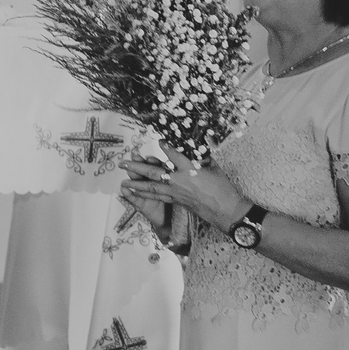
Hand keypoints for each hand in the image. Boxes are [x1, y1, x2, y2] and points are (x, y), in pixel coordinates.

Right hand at [114, 160, 172, 241]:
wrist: (172, 220)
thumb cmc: (178, 201)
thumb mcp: (180, 187)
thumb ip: (178, 174)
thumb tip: (178, 164)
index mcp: (162, 178)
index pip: (157, 167)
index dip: (153, 162)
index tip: (150, 157)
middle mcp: (152, 184)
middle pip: (145, 173)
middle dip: (140, 164)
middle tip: (134, 157)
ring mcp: (145, 194)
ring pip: (138, 184)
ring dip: (133, 176)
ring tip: (128, 168)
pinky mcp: (142, 205)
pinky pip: (135, 199)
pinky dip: (129, 194)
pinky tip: (124, 189)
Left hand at [120, 153, 250, 228]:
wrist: (226, 209)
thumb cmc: (222, 187)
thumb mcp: (213, 167)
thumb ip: (201, 155)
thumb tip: (196, 143)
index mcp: (190, 169)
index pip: (173, 154)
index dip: (165, 147)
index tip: (158, 140)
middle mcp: (179, 180)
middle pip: (154, 172)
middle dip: (136, 167)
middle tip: (122, 163)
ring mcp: (176, 192)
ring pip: (152, 187)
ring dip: (136, 183)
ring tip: (122, 181)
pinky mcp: (176, 200)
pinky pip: (157, 197)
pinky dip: (145, 195)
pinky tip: (136, 194)